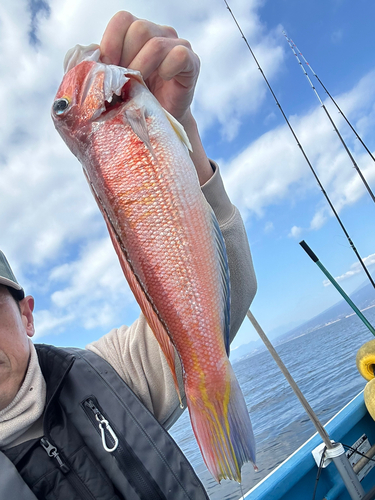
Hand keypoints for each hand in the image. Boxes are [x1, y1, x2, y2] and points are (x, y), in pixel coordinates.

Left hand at [100, 12, 212, 185]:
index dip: (111, 43)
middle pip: (139, 29)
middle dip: (126, 59)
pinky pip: (179, 55)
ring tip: (139, 89)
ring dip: (142, 68)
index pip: (122, 20)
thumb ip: (94, 69)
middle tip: (123, 85)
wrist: (157, 127)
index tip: (107, 70)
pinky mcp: (191, 63)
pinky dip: (168, 67)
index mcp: (136, 34)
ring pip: (156, 43)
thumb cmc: (131, 104)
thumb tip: (80, 57)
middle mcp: (158, 34)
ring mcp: (177, 46)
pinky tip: (162, 81)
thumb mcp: (107, 86)